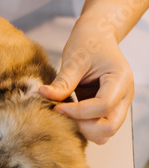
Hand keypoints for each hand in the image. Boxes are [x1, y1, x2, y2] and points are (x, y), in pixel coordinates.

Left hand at [38, 18, 133, 143]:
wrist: (97, 35)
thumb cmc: (89, 42)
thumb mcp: (74, 59)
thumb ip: (62, 81)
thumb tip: (43, 95)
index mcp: (120, 79)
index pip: (103, 106)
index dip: (78, 112)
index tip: (56, 108)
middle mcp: (125, 96)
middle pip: (109, 127)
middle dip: (83, 126)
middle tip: (61, 114)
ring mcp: (119, 104)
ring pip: (106, 132)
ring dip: (85, 129)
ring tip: (65, 113)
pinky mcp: (109, 108)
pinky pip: (100, 126)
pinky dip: (85, 126)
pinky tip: (69, 112)